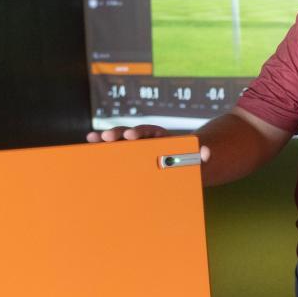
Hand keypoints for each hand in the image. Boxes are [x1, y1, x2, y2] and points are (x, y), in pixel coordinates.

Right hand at [85, 125, 209, 161]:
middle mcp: (146, 139)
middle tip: (106, 137)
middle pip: (130, 134)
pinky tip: (90, 146)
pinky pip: (116, 151)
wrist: (183, 165)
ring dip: (106, 140)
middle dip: (117, 134)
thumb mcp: (199, 159)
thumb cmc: (189, 162)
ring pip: (120, 141)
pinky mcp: (130, 156)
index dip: (139, 132)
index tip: (131, 135)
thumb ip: (203, 155)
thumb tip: (207, 152)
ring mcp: (137, 147)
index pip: (148, 132)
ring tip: (92, 139)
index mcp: (161, 138)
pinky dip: (104, 148)